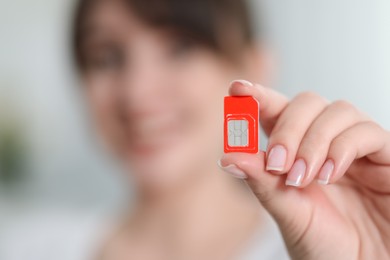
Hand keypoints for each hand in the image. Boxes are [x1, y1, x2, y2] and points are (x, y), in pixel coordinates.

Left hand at [219, 80, 389, 258]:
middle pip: (307, 103)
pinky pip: (367, 132)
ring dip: (314, 140)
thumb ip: (261, 182)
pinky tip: (329, 173)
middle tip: (277, 162)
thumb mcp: (287, 212)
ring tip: (302, 176)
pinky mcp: (385, 157)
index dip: (259, 97)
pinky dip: (343, 148)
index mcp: (296, 151)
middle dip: (288, 127)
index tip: (237, 90)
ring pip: (337, 110)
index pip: (277, 112)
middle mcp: (324, 142)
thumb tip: (229, 156)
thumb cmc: (323, 245)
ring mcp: (355, 147)